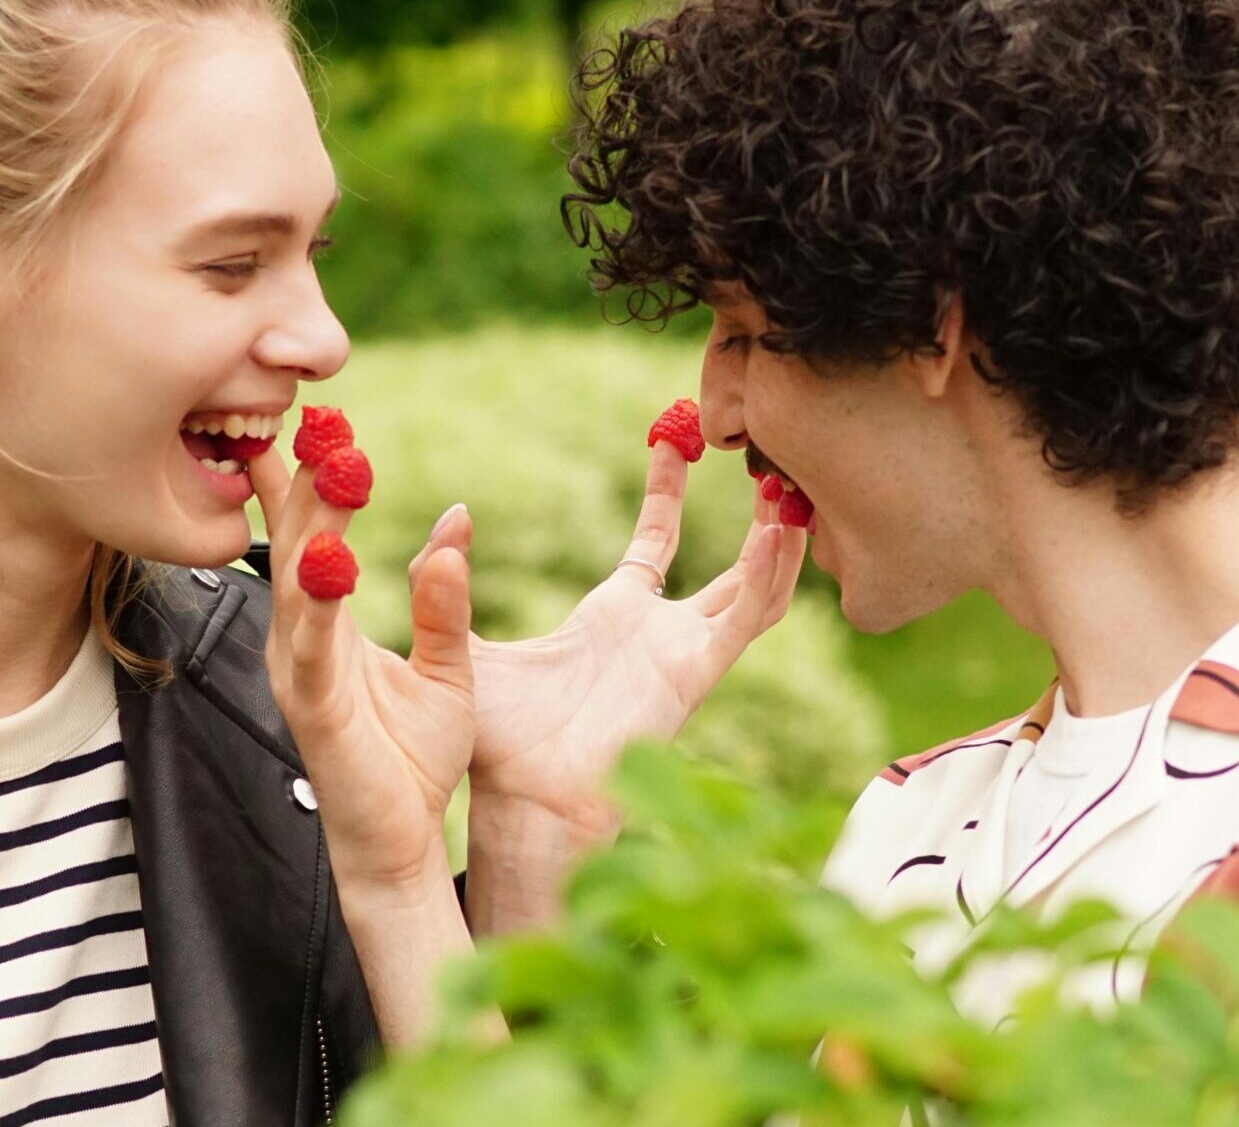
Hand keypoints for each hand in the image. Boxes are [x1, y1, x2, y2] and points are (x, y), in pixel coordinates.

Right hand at [250, 446, 476, 897]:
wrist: (399, 842)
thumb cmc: (414, 756)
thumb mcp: (446, 665)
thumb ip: (446, 596)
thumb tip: (456, 520)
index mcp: (326, 624)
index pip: (310, 536)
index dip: (309, 479)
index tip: (317, 419)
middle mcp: (300, 640)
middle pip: (296, 544)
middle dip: (306, 480)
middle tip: (317, 418)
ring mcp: (300, 674)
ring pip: (298, 584)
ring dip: (313, 523)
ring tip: (329, 468)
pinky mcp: (315, 710)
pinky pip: (315, 649)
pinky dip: (319, 605)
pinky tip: (329, 563)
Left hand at [467, 439, 805, 838]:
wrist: (522, 800)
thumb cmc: (498, 742)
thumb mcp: (468, 642)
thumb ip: (447, 582)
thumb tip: (447, 518)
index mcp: (614, 618)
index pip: (655, 541)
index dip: (667, 489)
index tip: (674, 437)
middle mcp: (659, 634)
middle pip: (728, 565)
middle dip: (753, 515)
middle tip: (770, 459)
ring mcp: (684, 654)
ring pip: (755, 590)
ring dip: (778, 543)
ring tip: (791, 492)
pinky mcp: (695, 673)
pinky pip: (746, 619)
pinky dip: (768, 576)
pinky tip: (778, 533)